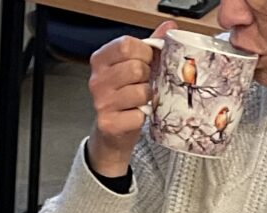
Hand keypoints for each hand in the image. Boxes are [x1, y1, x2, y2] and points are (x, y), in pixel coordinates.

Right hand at [86, 26, 168, 179]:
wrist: (113, 132)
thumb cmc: (125, 96)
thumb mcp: (134, 66)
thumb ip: (150, 45)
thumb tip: (169, 27)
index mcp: (100, 60)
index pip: (126, 45)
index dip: (144, 52)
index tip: (147, 61)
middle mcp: (97, 80)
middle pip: (136, 68)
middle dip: (148, 77)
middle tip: (144, 84)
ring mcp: (101, 102)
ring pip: (140, 91)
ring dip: (147, 97)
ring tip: (141, 100)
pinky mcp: (108, 123)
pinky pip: (139, 115)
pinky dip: (143, 116)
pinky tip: (136, 114)